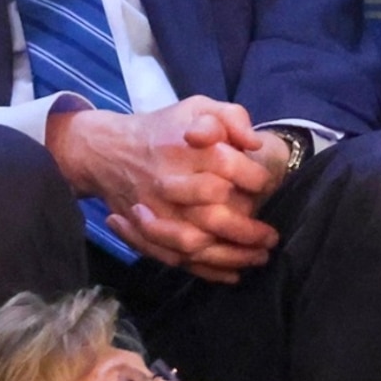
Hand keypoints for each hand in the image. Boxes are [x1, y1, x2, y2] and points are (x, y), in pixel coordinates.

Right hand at [48, 99, 281, 279]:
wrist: (108, 150)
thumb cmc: (165, 128)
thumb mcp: (198, 107)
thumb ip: (231, 117)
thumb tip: (252, 143)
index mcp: (184, 150)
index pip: (227, 166)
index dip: (254, 178)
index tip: (268, 185)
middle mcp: (169, 185)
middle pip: (211, 215)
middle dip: (247, 230)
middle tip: (271, 236)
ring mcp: (155, 214)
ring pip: (194, 244)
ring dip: (230, 256)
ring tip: (259, 258)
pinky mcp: (146, 233)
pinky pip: (176, 259)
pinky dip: (204, 270)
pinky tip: (232, 273)